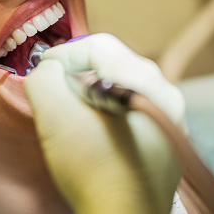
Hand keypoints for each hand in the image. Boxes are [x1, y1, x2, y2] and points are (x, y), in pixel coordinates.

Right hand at [24, 33, 184, 213]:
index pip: (97, 45)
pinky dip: (109, 111)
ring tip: (74, 112)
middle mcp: (165, 94)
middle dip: (79, 72)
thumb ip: (44, 77)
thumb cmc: (91, 167)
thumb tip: (49, 70)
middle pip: (112, 64)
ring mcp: (169, 119)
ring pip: (122, 86)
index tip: (45, 71)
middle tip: (58, 90)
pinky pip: (132, 110)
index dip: (65, 53)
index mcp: (143, 81)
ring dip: (93, 92)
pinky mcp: (165, 140)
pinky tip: (96, 132)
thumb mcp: (53, 113)